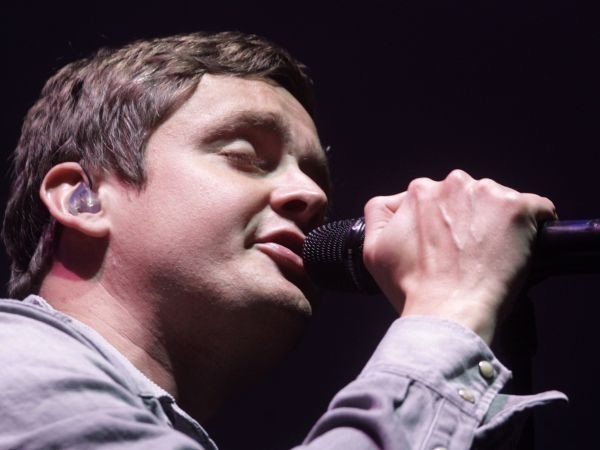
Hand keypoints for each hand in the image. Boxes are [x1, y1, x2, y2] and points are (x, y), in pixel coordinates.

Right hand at [363, 169, 555, 342]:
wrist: (448, 312)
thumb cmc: (413, 289)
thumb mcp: (373, 251)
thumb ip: (377, 217)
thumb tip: (393, 205)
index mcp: (419, 192)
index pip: (435, 198)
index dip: (441, 224)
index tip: (446, 246)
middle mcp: (452, 184)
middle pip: (467, 197)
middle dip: (469, 219)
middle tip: (467, 254)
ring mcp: (487, 194)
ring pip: (498, 203)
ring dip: (497, 224)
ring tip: (491, 257)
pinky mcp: (518, 208)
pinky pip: (535, 209)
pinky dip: (531, 227)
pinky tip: (520, 249)